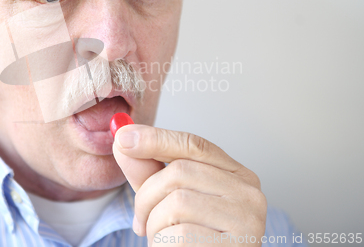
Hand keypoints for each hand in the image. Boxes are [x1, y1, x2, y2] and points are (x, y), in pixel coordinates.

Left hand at [112, 124, 266, 245]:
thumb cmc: (192, 241)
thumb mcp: (166, 200)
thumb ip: (148, 171)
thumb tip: (124, 138)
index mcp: (235, 175)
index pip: (194, 145)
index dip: (156, 139)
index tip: (123, 137)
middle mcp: (248, 193)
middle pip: (179, 171)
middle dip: (146, 196)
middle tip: (141, 221)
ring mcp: (247, 220)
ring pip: (177, 202)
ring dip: (154, 225)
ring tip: (162, 240)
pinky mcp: (238, 245)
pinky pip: (181, 234)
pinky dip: (163, 244)